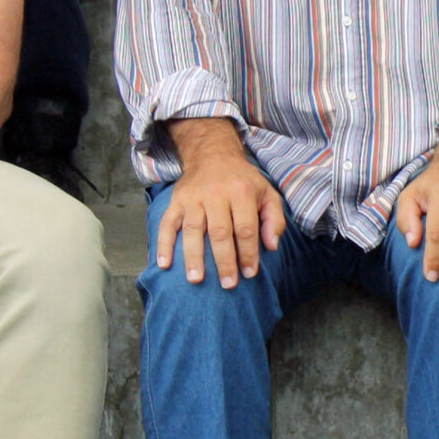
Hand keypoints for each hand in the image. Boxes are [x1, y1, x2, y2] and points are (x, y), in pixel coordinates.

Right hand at [156, 141, 283, 287]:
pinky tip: (164, 263)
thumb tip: (271, 246)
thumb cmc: (243, 181)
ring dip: (193, 256)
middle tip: (227, 284)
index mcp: (241, 192)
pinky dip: (163, 243)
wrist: (213, 154)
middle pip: (219, 232)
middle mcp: (216, 194)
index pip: (245, 228)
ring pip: (192, 230)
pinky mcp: (176, 200)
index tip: (250, 273)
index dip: (248, 253)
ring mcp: (193, 198)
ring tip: (196, 280)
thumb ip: (275, 219)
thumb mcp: (267, 193)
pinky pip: (167, 223)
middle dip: (224, 260)